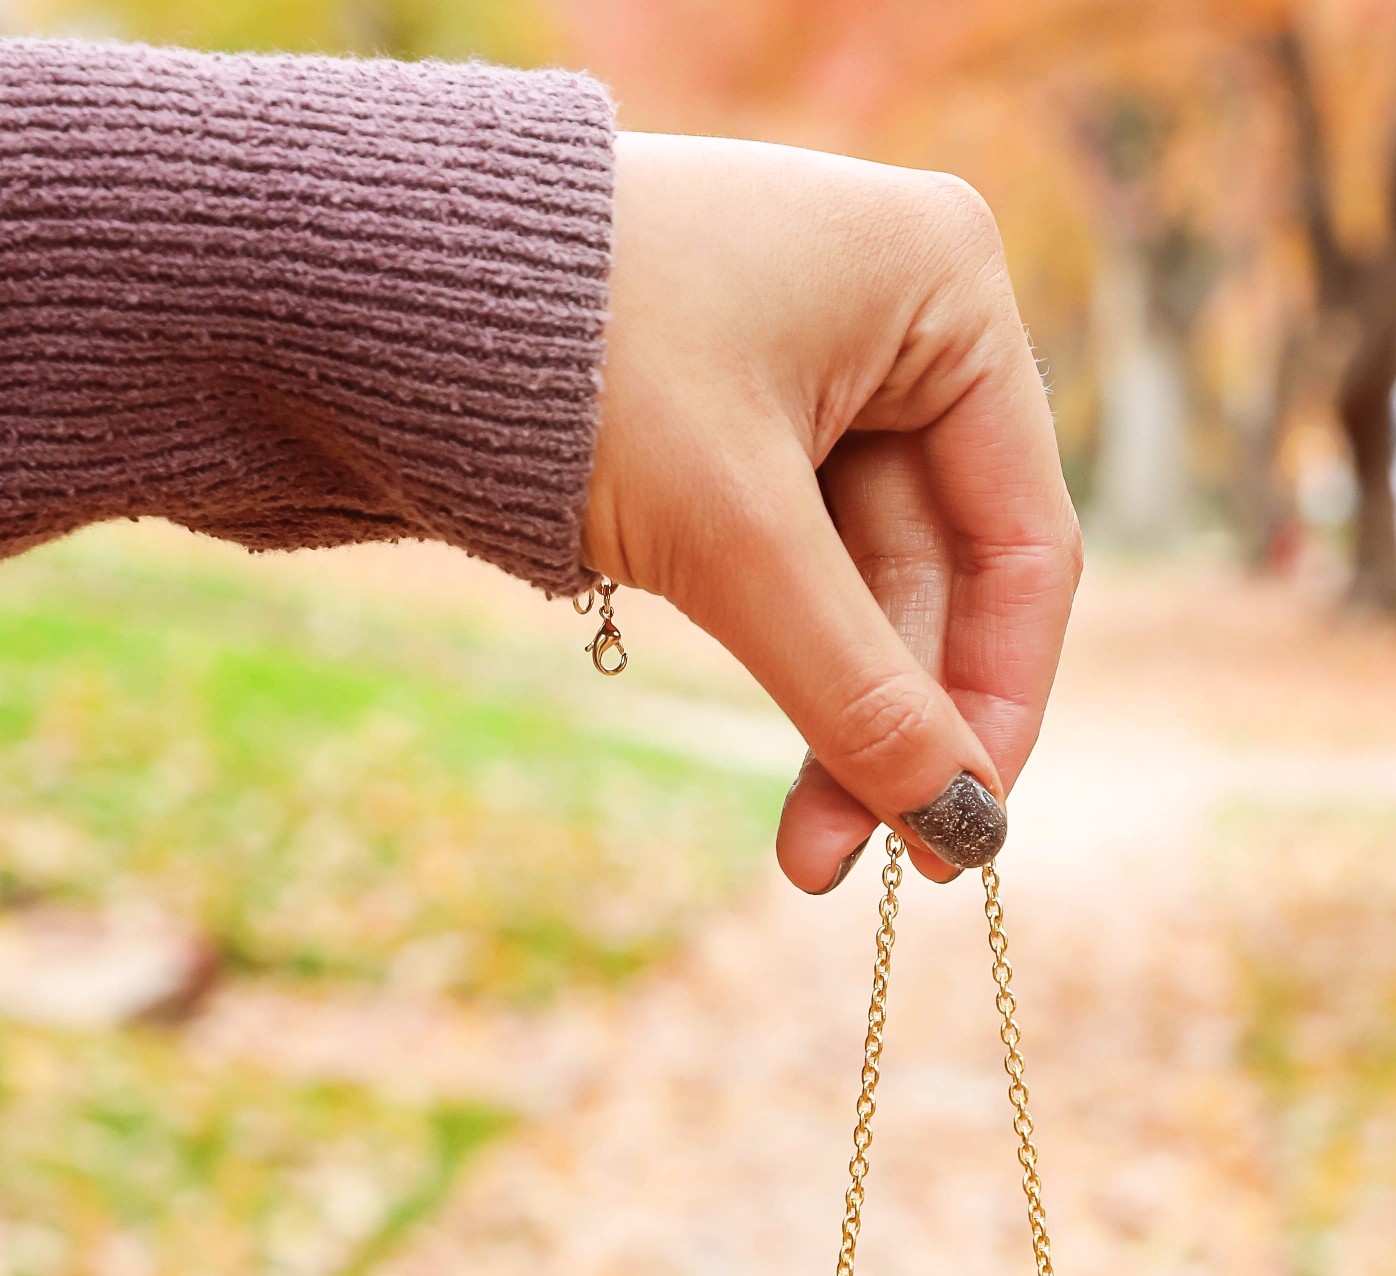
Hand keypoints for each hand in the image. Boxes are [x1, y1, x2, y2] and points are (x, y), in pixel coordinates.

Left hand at [581, 136, 1081, 893]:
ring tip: (805, 859)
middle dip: (897, 731)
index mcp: (949, 285)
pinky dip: (787, 672)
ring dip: (838, 726)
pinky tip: (786, 784)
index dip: (999, 699)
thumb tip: (956, 825)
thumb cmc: (575, 352)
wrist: (361, 280)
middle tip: (862, 868)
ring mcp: (819, 373)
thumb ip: (858, 685)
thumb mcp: (733, 534)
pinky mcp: (737, 426)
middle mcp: (902, 320)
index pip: (1027, 539)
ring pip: (863, 593)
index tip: (962, 829)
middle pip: (942, 580)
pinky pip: (795, 576)